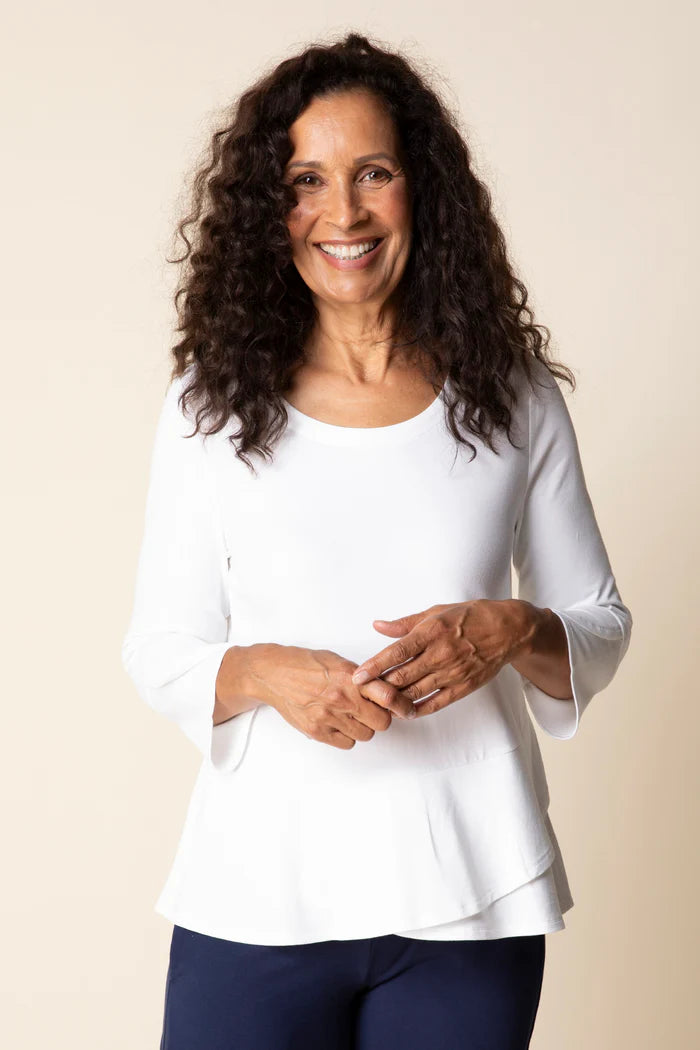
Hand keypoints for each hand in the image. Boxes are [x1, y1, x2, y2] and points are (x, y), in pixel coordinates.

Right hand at [244, 643, 416, 749]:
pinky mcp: (317, 731)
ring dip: (363, 727)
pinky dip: (347, 736)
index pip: (387, 696)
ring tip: (350, 715)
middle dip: (380, 717)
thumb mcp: (339, 662)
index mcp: (350, 677)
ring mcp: (328, 717)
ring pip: (365, 735)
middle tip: (370, 710)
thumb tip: (387, 690)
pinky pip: (347, 743)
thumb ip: (363, 677)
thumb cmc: (306, 664)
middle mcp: (341, 698)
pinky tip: (338, 722)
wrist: (274, 674)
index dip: (401, 705)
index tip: (407, 709)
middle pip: (381, 723)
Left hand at [351, 599, 533, 717]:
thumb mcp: (437, 611)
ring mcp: (453, 672)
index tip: (357, 677)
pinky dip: (417, 709)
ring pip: (415, 692)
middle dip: (379, 686)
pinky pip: (435, 703)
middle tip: (362, 692)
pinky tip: (404, 711)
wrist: (509, 630)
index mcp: (432, 631)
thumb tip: (378, 626)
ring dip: (394, 700)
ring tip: (378, 703)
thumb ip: (405, 623)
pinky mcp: (463, 687)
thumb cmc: (471, 617)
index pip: (397, 652)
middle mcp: (441, 653)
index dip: (374, 666)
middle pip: (402, 676)